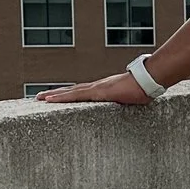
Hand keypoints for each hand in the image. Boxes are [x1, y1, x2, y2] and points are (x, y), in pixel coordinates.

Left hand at [37, 72, 151, 104]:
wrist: (150, 79)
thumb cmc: (145, 89)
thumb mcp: (134, 101)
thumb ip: (129, 104)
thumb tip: (133, 108)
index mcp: (104, 90)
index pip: (83, 93)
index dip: (70, 95)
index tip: (59, 99)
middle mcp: (97, 87)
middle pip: (72, 91)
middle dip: (56, 94)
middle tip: (40, 97)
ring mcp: (96, 88)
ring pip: (70, 92)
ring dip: (54, 95)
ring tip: (40, 98)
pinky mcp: (97, 92)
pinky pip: (75, 96)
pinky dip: (61, 97)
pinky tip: (50, 99)